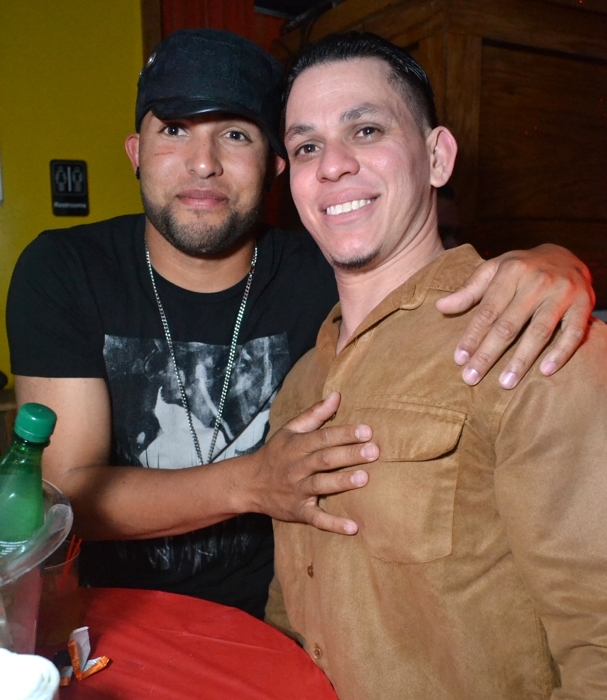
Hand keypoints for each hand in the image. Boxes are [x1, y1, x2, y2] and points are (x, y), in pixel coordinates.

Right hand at [250, 391, 377, 534]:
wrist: (248, 484)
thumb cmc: (276, 453)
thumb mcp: (290, 430)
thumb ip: (315, 414)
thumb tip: (337, 394)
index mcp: (297, 446)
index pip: (322, 438)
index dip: (343, 434)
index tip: (366, 430)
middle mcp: (297, 468)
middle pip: (325, 459)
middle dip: (349, 455)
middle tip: (374, 451)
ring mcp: (297, 491)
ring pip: (321, 485)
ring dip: (342, 482)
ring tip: (364, 478)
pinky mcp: (298, 512)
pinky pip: (316, 519)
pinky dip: (333, 524)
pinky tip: (353, 527)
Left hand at [436, 244, 593, 387]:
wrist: (566, 254)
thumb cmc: (522, 268)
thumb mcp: (494, 270)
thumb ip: (469, 290)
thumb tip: (441, 307)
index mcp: (511, 271)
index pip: (487, 310)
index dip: (472, 336)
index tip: (459, 359)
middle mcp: (537, 281)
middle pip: (508, 325)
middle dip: (488, 354)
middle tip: (472, 378)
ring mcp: (562, 292)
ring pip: (538, 332)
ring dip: (521, 360)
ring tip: (505, 384)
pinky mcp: (584, 304)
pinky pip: (572, 333)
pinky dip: (560, 353)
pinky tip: (545, 371)